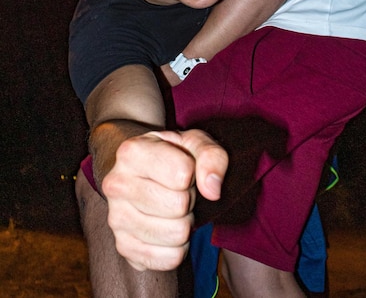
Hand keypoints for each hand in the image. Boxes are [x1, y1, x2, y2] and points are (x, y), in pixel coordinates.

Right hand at [101, 129, 227, 271]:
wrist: (144, 171)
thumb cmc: (174, 155)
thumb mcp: (195, 143)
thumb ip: (211, 156)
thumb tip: (212, 191)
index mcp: (131, 152)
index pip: (182, 174)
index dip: (192, 174)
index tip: (183, 169)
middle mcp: (116, 185)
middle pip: (178, 206)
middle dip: (188, 199)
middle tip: (178, 190)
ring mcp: (116, 218)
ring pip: (177, 234)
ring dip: (184, 223)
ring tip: (172, 207)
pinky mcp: (124, 247)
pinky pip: (169, 259)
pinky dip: (179, 247)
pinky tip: (168, 227)